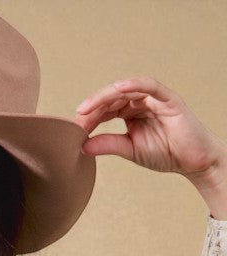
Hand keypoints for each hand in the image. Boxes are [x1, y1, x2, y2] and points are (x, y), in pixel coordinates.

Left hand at [73, 77, 225, 181]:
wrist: (192, 161)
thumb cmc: (164, 153)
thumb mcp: (129, 150)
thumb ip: (108, 145)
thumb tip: (82, 146)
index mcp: (130, 113)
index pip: (105, 111)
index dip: (89, 118)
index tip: (72, 130)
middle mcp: (140, 102)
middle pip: (111, 98)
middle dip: (92, 108)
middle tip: (76, 120)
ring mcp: (153, 98)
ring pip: (125, 90)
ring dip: (105, 97)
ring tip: (88, 108)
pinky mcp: (167, 98)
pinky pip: (149, 86)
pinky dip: (134, 84)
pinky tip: (119, 88)